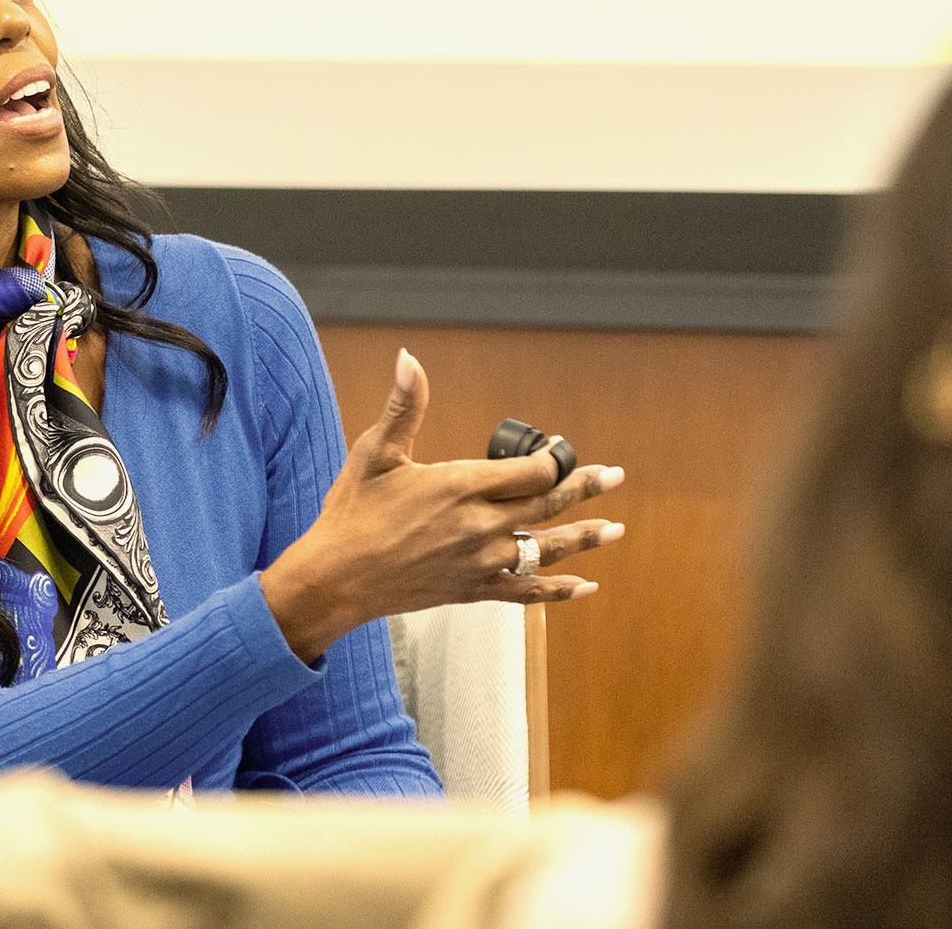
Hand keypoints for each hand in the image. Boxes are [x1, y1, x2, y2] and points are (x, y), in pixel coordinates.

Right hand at [260, 350, 625, 662]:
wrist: (336, 578)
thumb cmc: (352, 511)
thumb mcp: (376, 452)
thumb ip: (404, 406)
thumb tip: (410, 359)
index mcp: (460, 486)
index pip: (530, 471)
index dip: (553, 458)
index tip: (562, 448)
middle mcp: (479, 525)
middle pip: (547, 505)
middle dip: (584, 488)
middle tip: (615, 476)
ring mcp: (479, 561)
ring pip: (545, 549)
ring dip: (584, 538)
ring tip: (615, 530)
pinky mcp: (472, 589)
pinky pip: (525, 591)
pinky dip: (557, 590)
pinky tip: (583, 587)